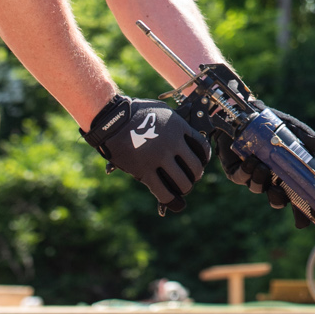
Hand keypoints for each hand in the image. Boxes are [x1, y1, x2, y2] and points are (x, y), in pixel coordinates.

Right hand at [82, 95, 211, 215]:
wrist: (111, 118)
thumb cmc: (134, 111)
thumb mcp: (161, 110)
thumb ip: (174, 123)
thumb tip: (183, 133)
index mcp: (179, 127)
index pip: (202, 147)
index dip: (204, 158)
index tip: (201, 163)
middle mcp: (173, 144)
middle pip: (195, 167)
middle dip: (195, 176)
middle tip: (190, 179)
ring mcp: (159, 158)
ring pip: (182, 182)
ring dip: (185, 188)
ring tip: (182, 190)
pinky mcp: (145, 171)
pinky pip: (163, 191)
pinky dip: (171, 200)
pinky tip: (174, 203)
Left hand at [221, 108, 314, 209]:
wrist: (245, 115)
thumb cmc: (272, 126)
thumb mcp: (292, 129)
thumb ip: (306, 137)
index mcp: (289, 173)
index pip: (298, 197)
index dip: (302, 211)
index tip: (305, 221)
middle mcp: (273, 179)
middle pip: (278, 199)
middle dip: (279, 199)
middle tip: (279, 193)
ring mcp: (255, 178)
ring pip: (259, 188)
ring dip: (261, 180)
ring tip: (262, 166)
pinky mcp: (237, 172)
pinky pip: (242, 178)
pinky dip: (247, 172)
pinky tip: (249, 161)